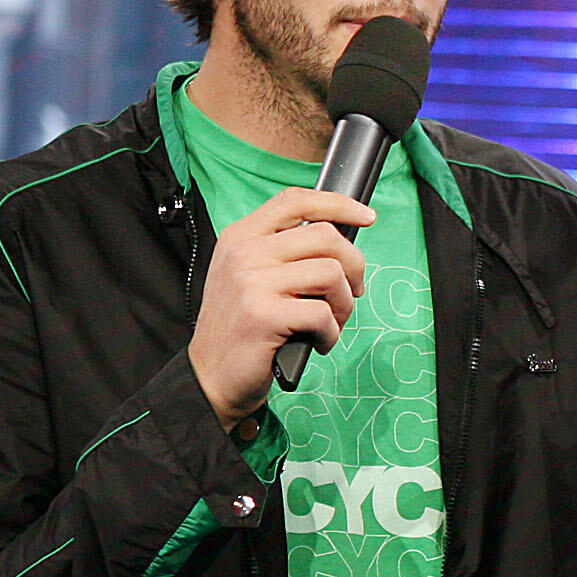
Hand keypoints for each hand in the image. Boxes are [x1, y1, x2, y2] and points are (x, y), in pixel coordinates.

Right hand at [187, 186, 375, 428]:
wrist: (210, 376)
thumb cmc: (243, 328)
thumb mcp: (251, 277)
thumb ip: (285, 254)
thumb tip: (343, 243)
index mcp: (241, 237)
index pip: (295, 200)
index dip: (338, 204)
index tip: (366, 217)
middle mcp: (244, 253)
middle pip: (326, 236)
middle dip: (354, 267)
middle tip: (351, 294)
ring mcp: (251, 282)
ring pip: (332, 274)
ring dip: (345, 305)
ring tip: (330, 324)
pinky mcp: (262, 315)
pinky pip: (324, 314)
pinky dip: (331, 334)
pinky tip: (317, 342)